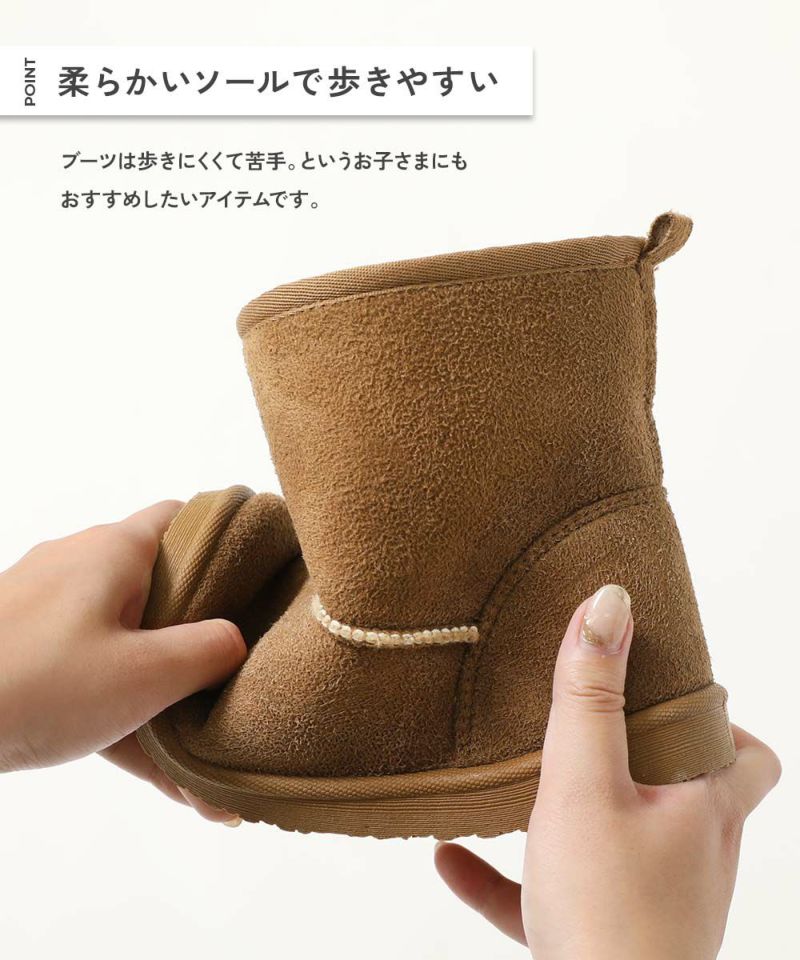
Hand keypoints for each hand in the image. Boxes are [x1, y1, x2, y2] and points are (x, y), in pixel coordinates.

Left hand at [0, 501, 246, 823]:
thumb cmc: (35, 684)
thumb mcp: (144, 674)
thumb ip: (208, 652)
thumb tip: (237, 641)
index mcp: (116, 552)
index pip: (188, 518)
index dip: (233, 540)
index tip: (268, 578)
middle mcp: (83, 568)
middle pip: (164, 587)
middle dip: (206, 635)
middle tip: (244, 669)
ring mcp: (50, 611)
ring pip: (129, 643)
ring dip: (168, 693)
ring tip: (209, 751)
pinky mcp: (27, 653)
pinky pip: (93, 676)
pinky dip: (128, 716)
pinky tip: (166, 779)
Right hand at [435, 585, 779, 958]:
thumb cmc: (609, 911)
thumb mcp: (584, 783)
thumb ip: (589, 693)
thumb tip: (611, 602)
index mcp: (702, 809)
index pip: (744, 751)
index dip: (715, 717)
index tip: (655, 683)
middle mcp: (688, 857)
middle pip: (683, 792)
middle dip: (638, 757)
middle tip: (587, 723)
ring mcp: (647, 907)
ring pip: (616, 843)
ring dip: (572, 812)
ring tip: (521, 782)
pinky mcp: (597, 947)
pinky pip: (550, 899)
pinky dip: (510, 877)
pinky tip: (449, 858)